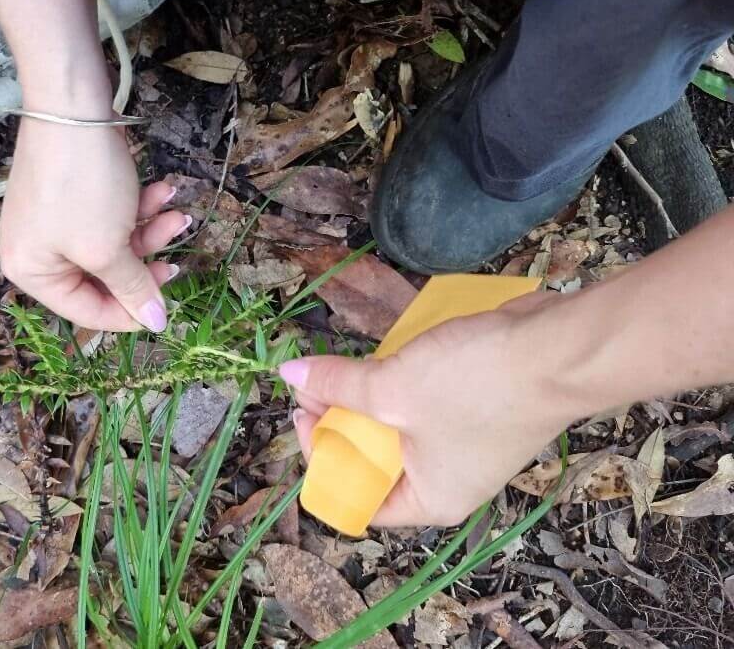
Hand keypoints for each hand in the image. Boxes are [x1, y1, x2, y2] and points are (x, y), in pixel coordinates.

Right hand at [0, 119, 189, 331]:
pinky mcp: (73, 191)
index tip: (166, 309)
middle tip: (177, 262)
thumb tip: (156, 325)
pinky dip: (139, 208)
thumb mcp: (108, 248)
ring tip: (180, 215)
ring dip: (151, 231)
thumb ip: (133, 289)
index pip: (86, 311)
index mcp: (31, 273)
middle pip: (103, 277)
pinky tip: (164, 192)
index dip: (129, 314)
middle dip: (145, 263)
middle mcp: (36, 250)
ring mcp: (54, 218)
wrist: (73, 107)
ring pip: (114, 243)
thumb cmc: (83, 188)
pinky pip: (110, 215)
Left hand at [280, 293, 579, 527]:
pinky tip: (380, 361)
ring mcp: (465, 447)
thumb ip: (337, 384)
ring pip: (397, 430)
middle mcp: (447, 482)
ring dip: (366, 401)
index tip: (304, 410)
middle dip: (339, 422)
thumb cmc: (474, 385)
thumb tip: (288, 374)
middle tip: (314, 381)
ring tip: (339, 367)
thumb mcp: (391, 388)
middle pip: (374, 462)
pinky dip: (398, 389)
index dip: (321, 457)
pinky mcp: (477, 411)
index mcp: (429, 500)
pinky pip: (422, 408)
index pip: (356, 498)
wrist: (560, 349)